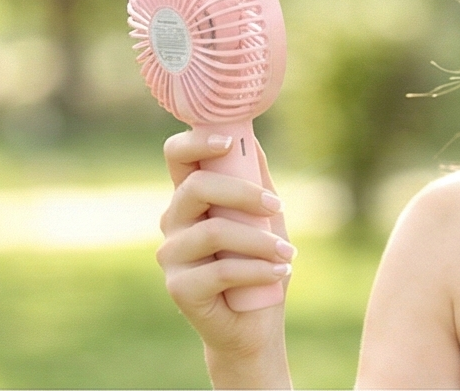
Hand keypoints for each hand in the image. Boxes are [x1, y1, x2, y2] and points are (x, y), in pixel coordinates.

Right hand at [156, 130, 293, 387]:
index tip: (229, 141)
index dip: (197, 142)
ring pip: (214, 231)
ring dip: (260, 240)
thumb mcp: (263, 214)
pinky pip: (221, 269)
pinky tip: (280, 272)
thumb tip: (251, 137)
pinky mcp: (179, 288)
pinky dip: (258, 269)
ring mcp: (172, 255)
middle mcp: (174, 221)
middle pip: (196, 187)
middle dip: (243, 192)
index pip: (177, 155)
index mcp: (191, 197)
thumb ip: (255, 177)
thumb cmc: (258, 260)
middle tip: (277, 205)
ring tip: (287, 253)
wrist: (255, 322)